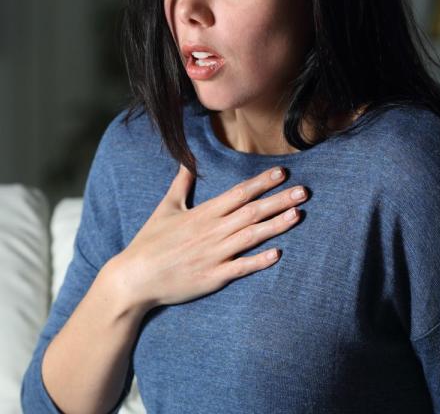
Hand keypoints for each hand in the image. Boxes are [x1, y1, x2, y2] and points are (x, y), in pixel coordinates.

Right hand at [106, 165, 308, 311]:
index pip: (238, 193)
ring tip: (298, 214)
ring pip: (251, 237)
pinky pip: (240, 268)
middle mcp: (212, 232)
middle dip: (279, 200)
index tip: (282, 173)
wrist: (135, 277)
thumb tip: (187, 163)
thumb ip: (181, 185)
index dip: (261, 183)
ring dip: (276, 225)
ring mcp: (214, 255)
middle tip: (304, 191)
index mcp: (202, 214)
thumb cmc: (149, 242)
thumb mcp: (165, 209)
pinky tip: (277, 254)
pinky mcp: (213, 277)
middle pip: (251, 212)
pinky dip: (259, 261)